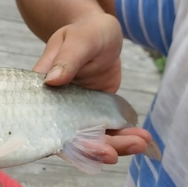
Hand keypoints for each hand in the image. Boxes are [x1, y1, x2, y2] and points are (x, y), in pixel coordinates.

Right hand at [32, 17, 155, 159]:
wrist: (101, 32)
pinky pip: (110, 130)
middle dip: (96, 150)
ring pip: (95, 138)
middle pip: (74, 139)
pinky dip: (125, 136)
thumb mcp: (78, 41)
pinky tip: (143, 138)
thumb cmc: (85, 31)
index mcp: (44, 94)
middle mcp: (59, 109)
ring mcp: (80, 113)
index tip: (88, 149)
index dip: (66, 143)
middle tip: (115, 155)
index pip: (49, 126)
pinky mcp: (99, 113)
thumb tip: (51, 80)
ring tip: (140, 143)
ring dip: (116, 146)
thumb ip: (67, 59)